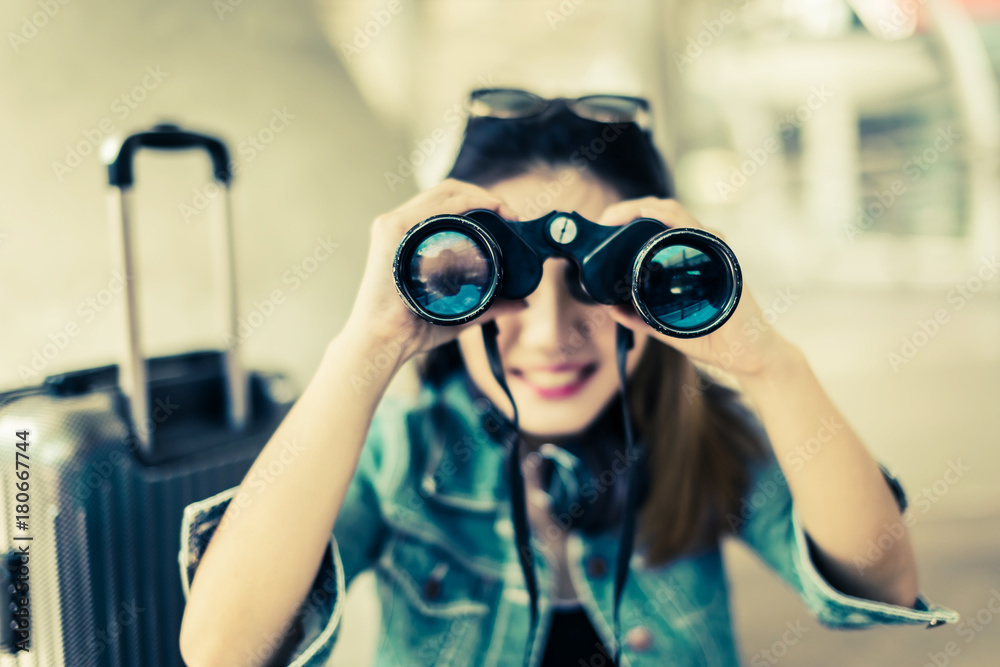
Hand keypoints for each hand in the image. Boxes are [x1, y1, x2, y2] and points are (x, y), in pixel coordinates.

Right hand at [341, 179, 527, 362]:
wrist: (385, 339)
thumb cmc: (414, 329)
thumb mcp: (461, 312)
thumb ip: (491, 306)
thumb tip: (523, 302)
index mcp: (411, 237)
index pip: (447, 205)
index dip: (480, 204)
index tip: (508, 221)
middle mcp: (401, 225)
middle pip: (448, 193)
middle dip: (485, 197)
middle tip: (511, 216)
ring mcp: (395, 223)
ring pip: (445, 191)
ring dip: (481, 195)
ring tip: (505, 211)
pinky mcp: (392, 228)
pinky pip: (437, 204)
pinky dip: (467, 200)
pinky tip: (488, 208)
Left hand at [596, 197, 793, 377]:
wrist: (748, 355)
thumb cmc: (713, 338)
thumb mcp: (664, 325)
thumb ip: (639, 316)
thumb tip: (610, 307)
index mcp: (687, 257)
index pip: (656, 225)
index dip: (628, 219)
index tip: (604, 227)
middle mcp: (700, 247)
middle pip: (661, 212)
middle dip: (628, 211)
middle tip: (604, 222)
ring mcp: (711, 248)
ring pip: (674, 213)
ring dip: (641, 208)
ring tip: (615, 218)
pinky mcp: (719, 256)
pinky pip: (692, 227)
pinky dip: (667, 216)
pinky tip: (647, 214)